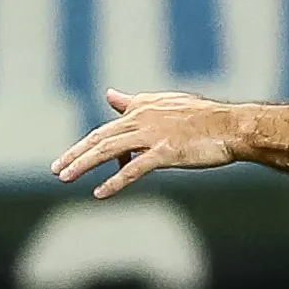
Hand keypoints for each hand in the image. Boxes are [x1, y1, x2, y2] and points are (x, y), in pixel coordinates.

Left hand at [51, 90, 246, 198]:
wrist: (232, 127)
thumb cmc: (204, 118)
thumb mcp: (165, 104)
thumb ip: (135, 102)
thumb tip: (109, 95)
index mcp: (142, 109)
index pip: (106, 129)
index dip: (85, 145)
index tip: (68, 159)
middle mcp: (143, 119)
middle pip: (100, 138)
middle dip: (75, 154)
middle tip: (56, 170)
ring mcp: (154, 135)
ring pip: (110, 150)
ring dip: (84, 164)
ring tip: (65, 178)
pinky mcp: (166, 152)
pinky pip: (135, 169)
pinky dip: (115, 181)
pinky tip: (99, 193)